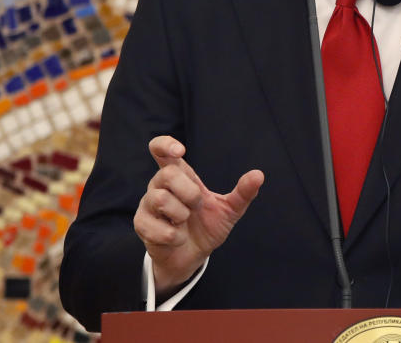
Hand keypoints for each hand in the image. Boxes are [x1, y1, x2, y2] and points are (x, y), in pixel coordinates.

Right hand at [133, 135, 263, 296]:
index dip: (165, 145)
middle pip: (167, 174)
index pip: (161, 150)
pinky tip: (177, 238)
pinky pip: (156, 227)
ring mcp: (148, 204)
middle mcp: (159, 185)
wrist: (193, 256)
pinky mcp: (142, 225)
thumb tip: (259, 174)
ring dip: (181, 215)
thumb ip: (243, 193)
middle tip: (197, 207)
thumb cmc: (207, 227)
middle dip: (190, 193)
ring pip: (160, 199)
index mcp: (179, 175)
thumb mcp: (229, 210)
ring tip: (185, 223)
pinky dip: (174, 236)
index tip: (180, 150)